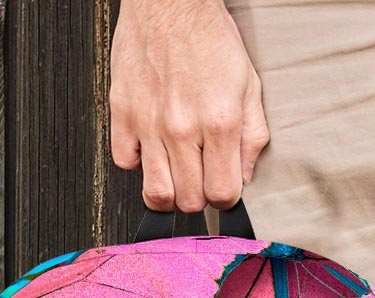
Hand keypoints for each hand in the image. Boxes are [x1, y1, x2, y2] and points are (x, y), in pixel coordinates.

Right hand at [109, 0, 269, 211]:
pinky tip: (152, 149)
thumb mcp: (249, 87)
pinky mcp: (122, 111)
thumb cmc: (209, 39)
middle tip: (200, 178)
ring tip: (176, 175)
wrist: (170, 1)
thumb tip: (245, 177)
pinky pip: (124, 162)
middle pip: (189, 201)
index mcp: (219, 123)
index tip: (223, 188)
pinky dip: (138, 163)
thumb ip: (252, 137)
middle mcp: (182, 127)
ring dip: (169, 192)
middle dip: (198, 197)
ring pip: (156, 192)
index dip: (225, 198)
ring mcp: (149, 122)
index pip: (222, 194)